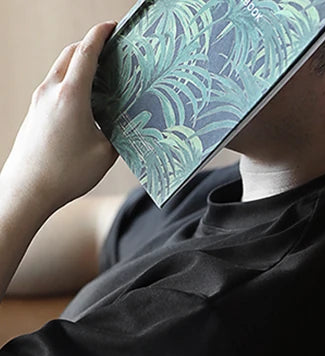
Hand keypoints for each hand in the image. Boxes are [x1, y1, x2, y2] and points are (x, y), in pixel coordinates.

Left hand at [1, 22, 117, 216]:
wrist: (29, 188)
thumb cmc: (68, 173)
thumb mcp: (105, 153)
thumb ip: (117, 131)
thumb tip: (126, 122)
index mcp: (71, 95)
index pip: (86, 53)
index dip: (101, 35)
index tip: (113, 27)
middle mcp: (51, 91)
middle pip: (70, 54)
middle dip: (90, 46)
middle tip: (111, 51)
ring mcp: (40, 100)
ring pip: (61, 69)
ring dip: (80, 65)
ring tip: (101, 76)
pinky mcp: (35, 112)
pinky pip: (55, 86)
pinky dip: (71, 82)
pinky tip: (85, 100)